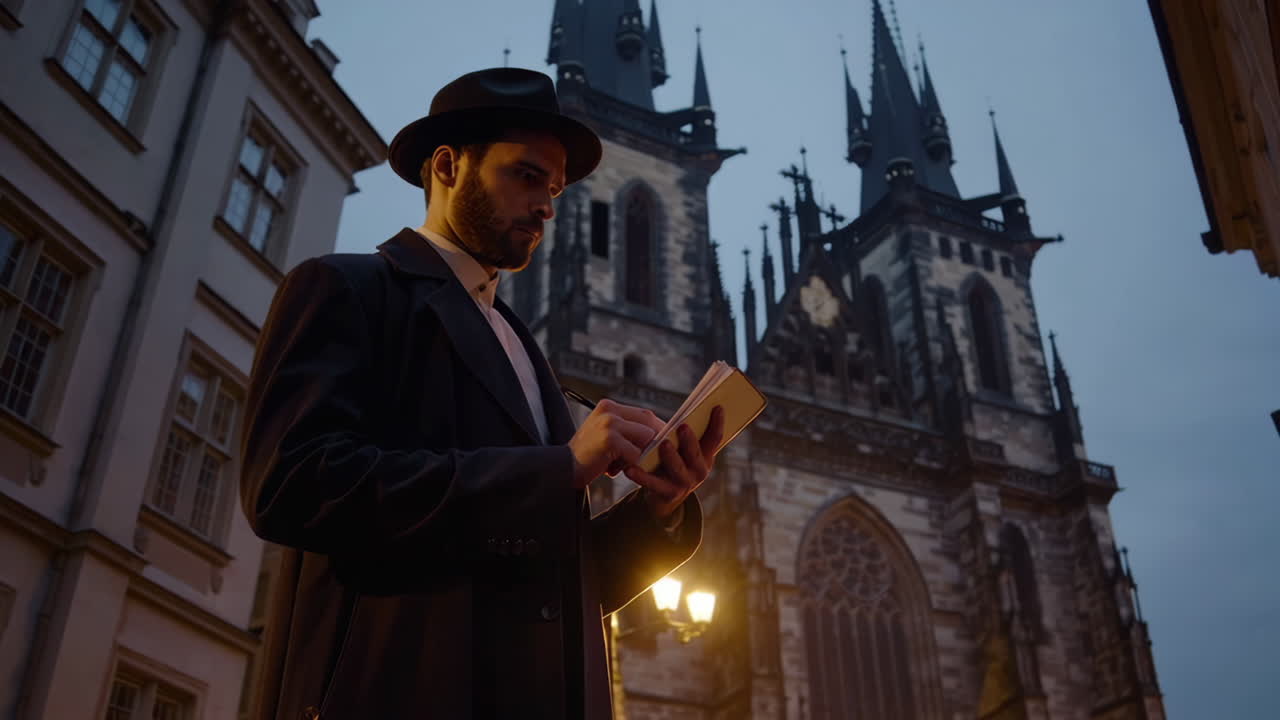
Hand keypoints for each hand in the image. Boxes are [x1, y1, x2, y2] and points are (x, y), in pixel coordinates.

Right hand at [566, 399, 665, 488]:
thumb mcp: (607, 435)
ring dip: (639, 454)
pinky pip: (635, 453)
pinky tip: (612, 469)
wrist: (562, 468)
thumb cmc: (589, 455)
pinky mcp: (610, 439)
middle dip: (655, 440)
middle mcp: (609, 410)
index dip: (657, 428)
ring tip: (620, 464)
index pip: (644, 414)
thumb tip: (659, 433)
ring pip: (645, 437)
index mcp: (609, 406)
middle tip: (653, 456)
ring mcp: (609, 423)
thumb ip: (627, 430)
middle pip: (648, 422)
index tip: (665, 441)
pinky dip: (629, 464)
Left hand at [626, 406, 724, 521]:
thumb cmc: (673, 461)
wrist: (663, 495)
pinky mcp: (667, 494)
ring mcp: (684, 484)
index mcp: (705, 456)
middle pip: (695, 454)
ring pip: (678, 469)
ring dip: (671, 456)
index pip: (714, 438)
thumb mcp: (683, 449)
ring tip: (663, 444)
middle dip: (690, 440)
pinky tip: (630, 468)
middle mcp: (699, 470)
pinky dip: (642, 476)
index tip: (717, 406)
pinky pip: (654, 484)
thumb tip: (685, 409)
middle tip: (683, 426)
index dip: (717, 423)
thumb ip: (685, 433)